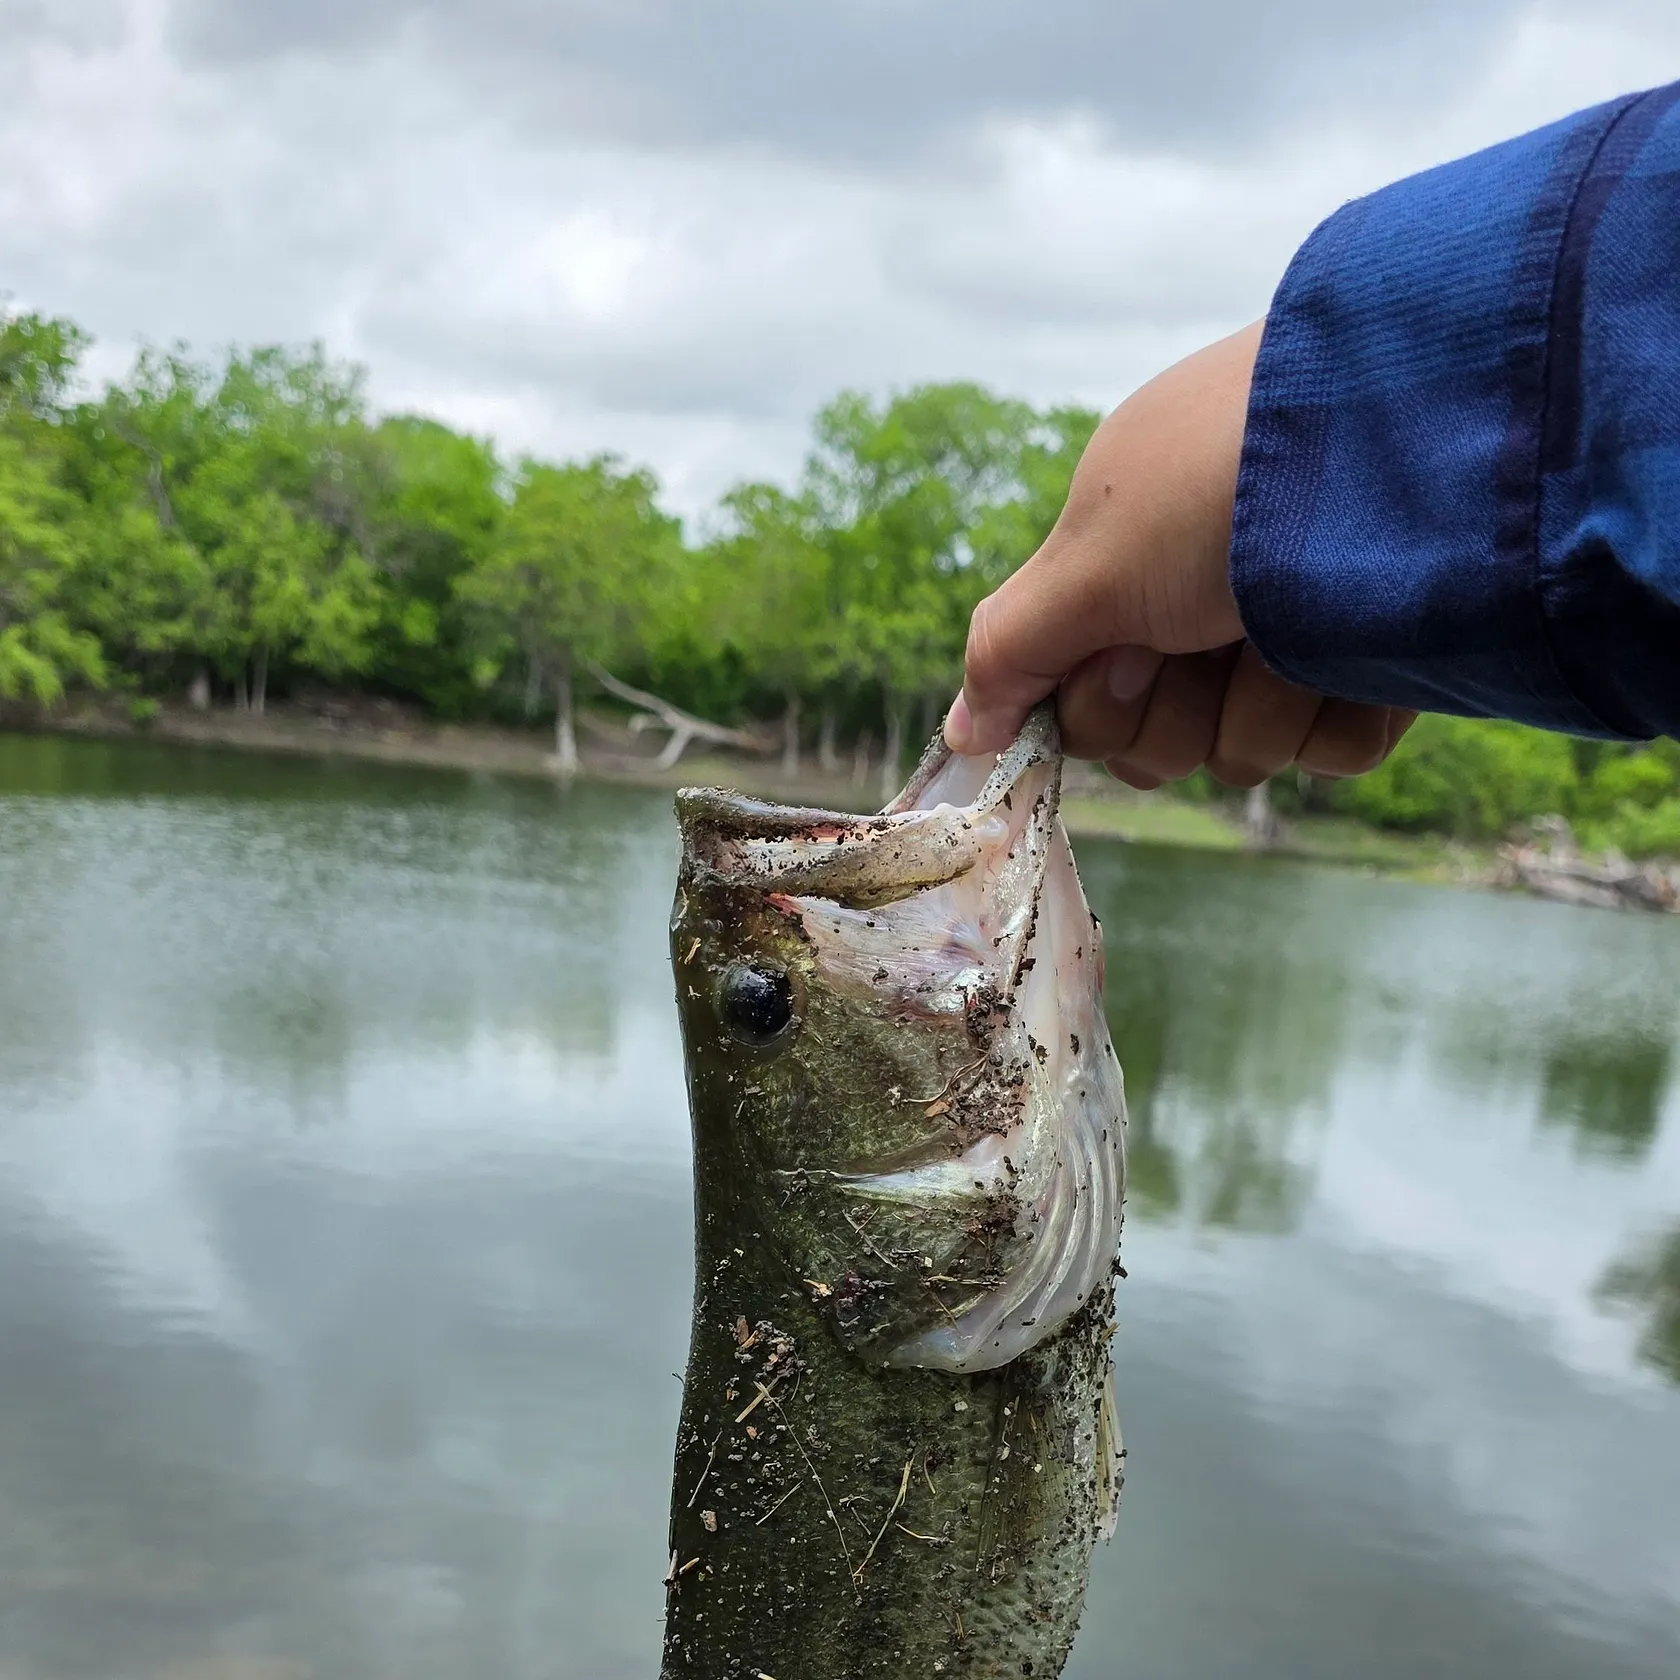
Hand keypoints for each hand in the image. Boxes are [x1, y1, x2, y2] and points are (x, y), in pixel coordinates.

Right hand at [943, 322, 1413, 787]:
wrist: (1408, 438)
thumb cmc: (1219, 483)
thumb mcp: (1093, 555)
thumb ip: (1014, 648)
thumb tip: (958, 735)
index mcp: (1131, 569)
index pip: (1081, 702)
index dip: (1099, 703)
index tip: (1128, 653)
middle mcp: (1205, 605)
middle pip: (1154, 743)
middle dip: (1174, 711)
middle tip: (1204, 638)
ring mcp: (1297, 639)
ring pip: (1244, 752)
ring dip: (1262, 704)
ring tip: (1295, 632)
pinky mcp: (1383, 672)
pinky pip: (1336, 754)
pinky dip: (1341, 710)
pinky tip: (1356, 650)